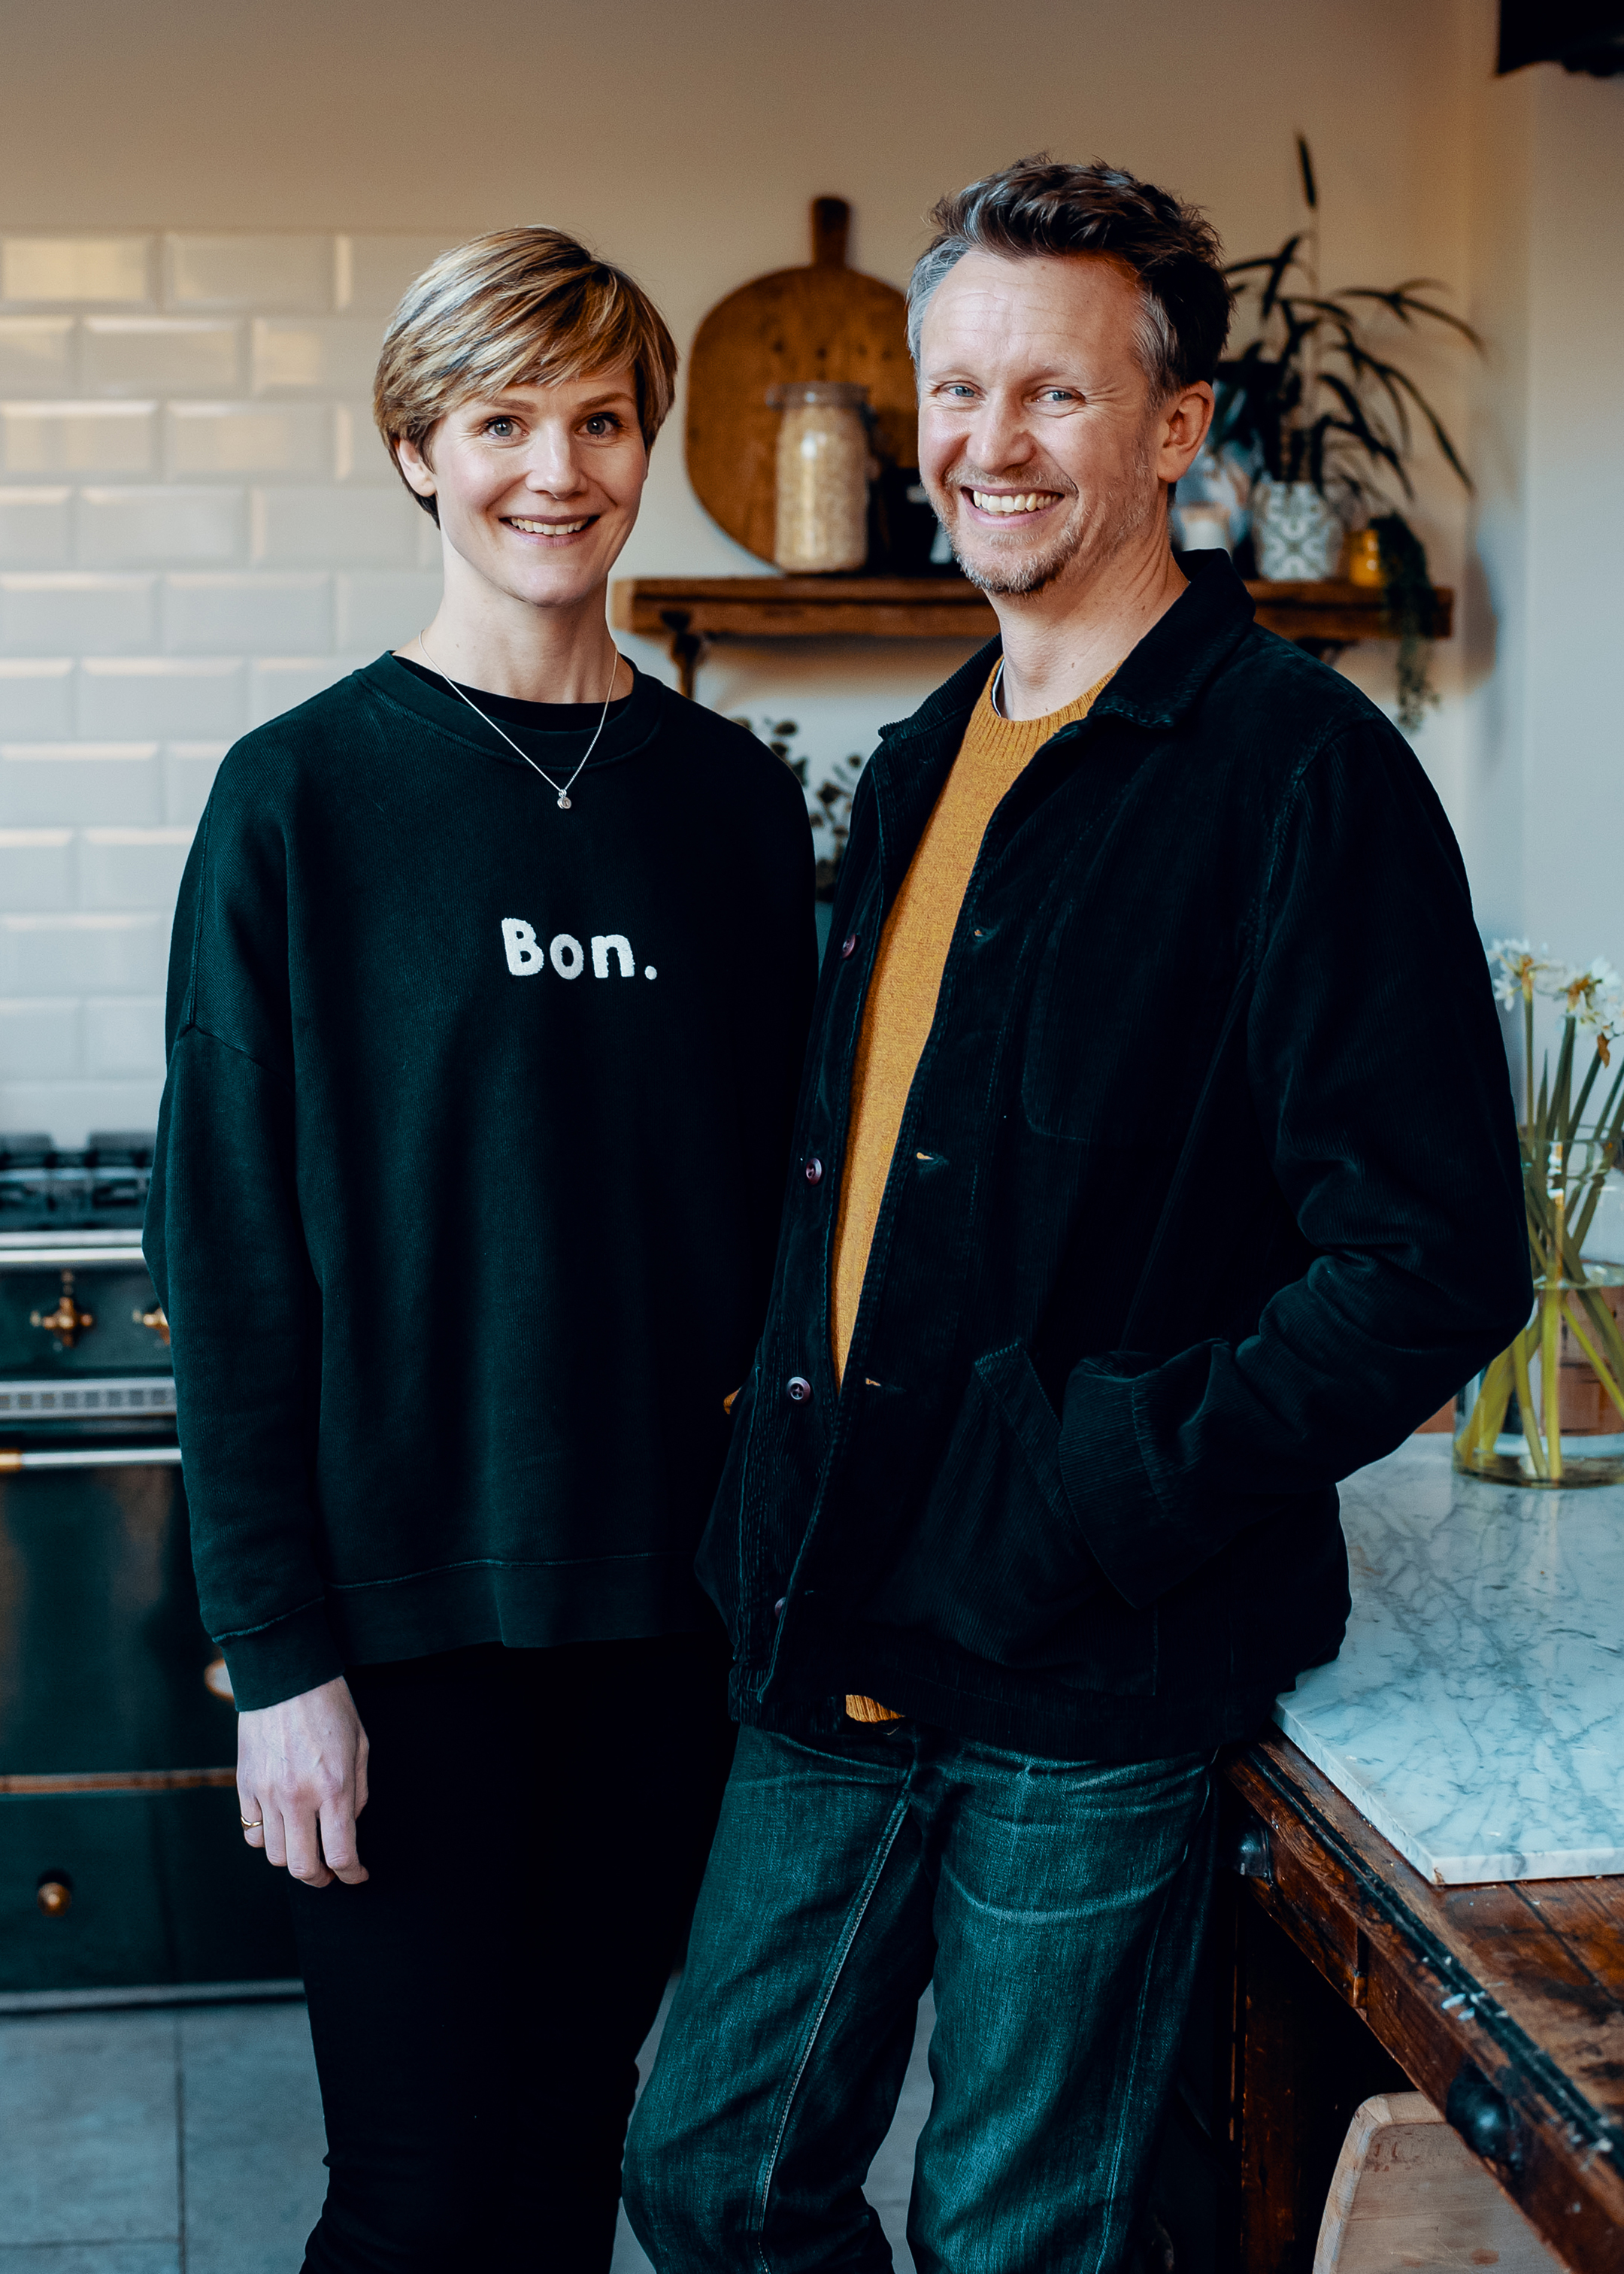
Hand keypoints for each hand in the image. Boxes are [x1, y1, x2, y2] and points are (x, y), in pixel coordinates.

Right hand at [237, 1675, 369, 1887]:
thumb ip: (358, 1792)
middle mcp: (297, 1797)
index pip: (340, 1854)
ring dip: (293, 1858)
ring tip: (306, 1845)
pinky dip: (266, 1837)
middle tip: (331, 1872)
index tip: (357, 1876)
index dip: (352, 1874)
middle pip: (302, 1867)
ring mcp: (266, 1793)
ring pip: (274, 1855)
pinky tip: (281, 1825)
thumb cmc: (330, 1706)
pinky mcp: (244, 1785)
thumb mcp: (360, 1745)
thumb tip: (349, 1826)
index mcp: (333, 1787)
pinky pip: (250, 1831)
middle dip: (321, 1878)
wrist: (284, 1676)